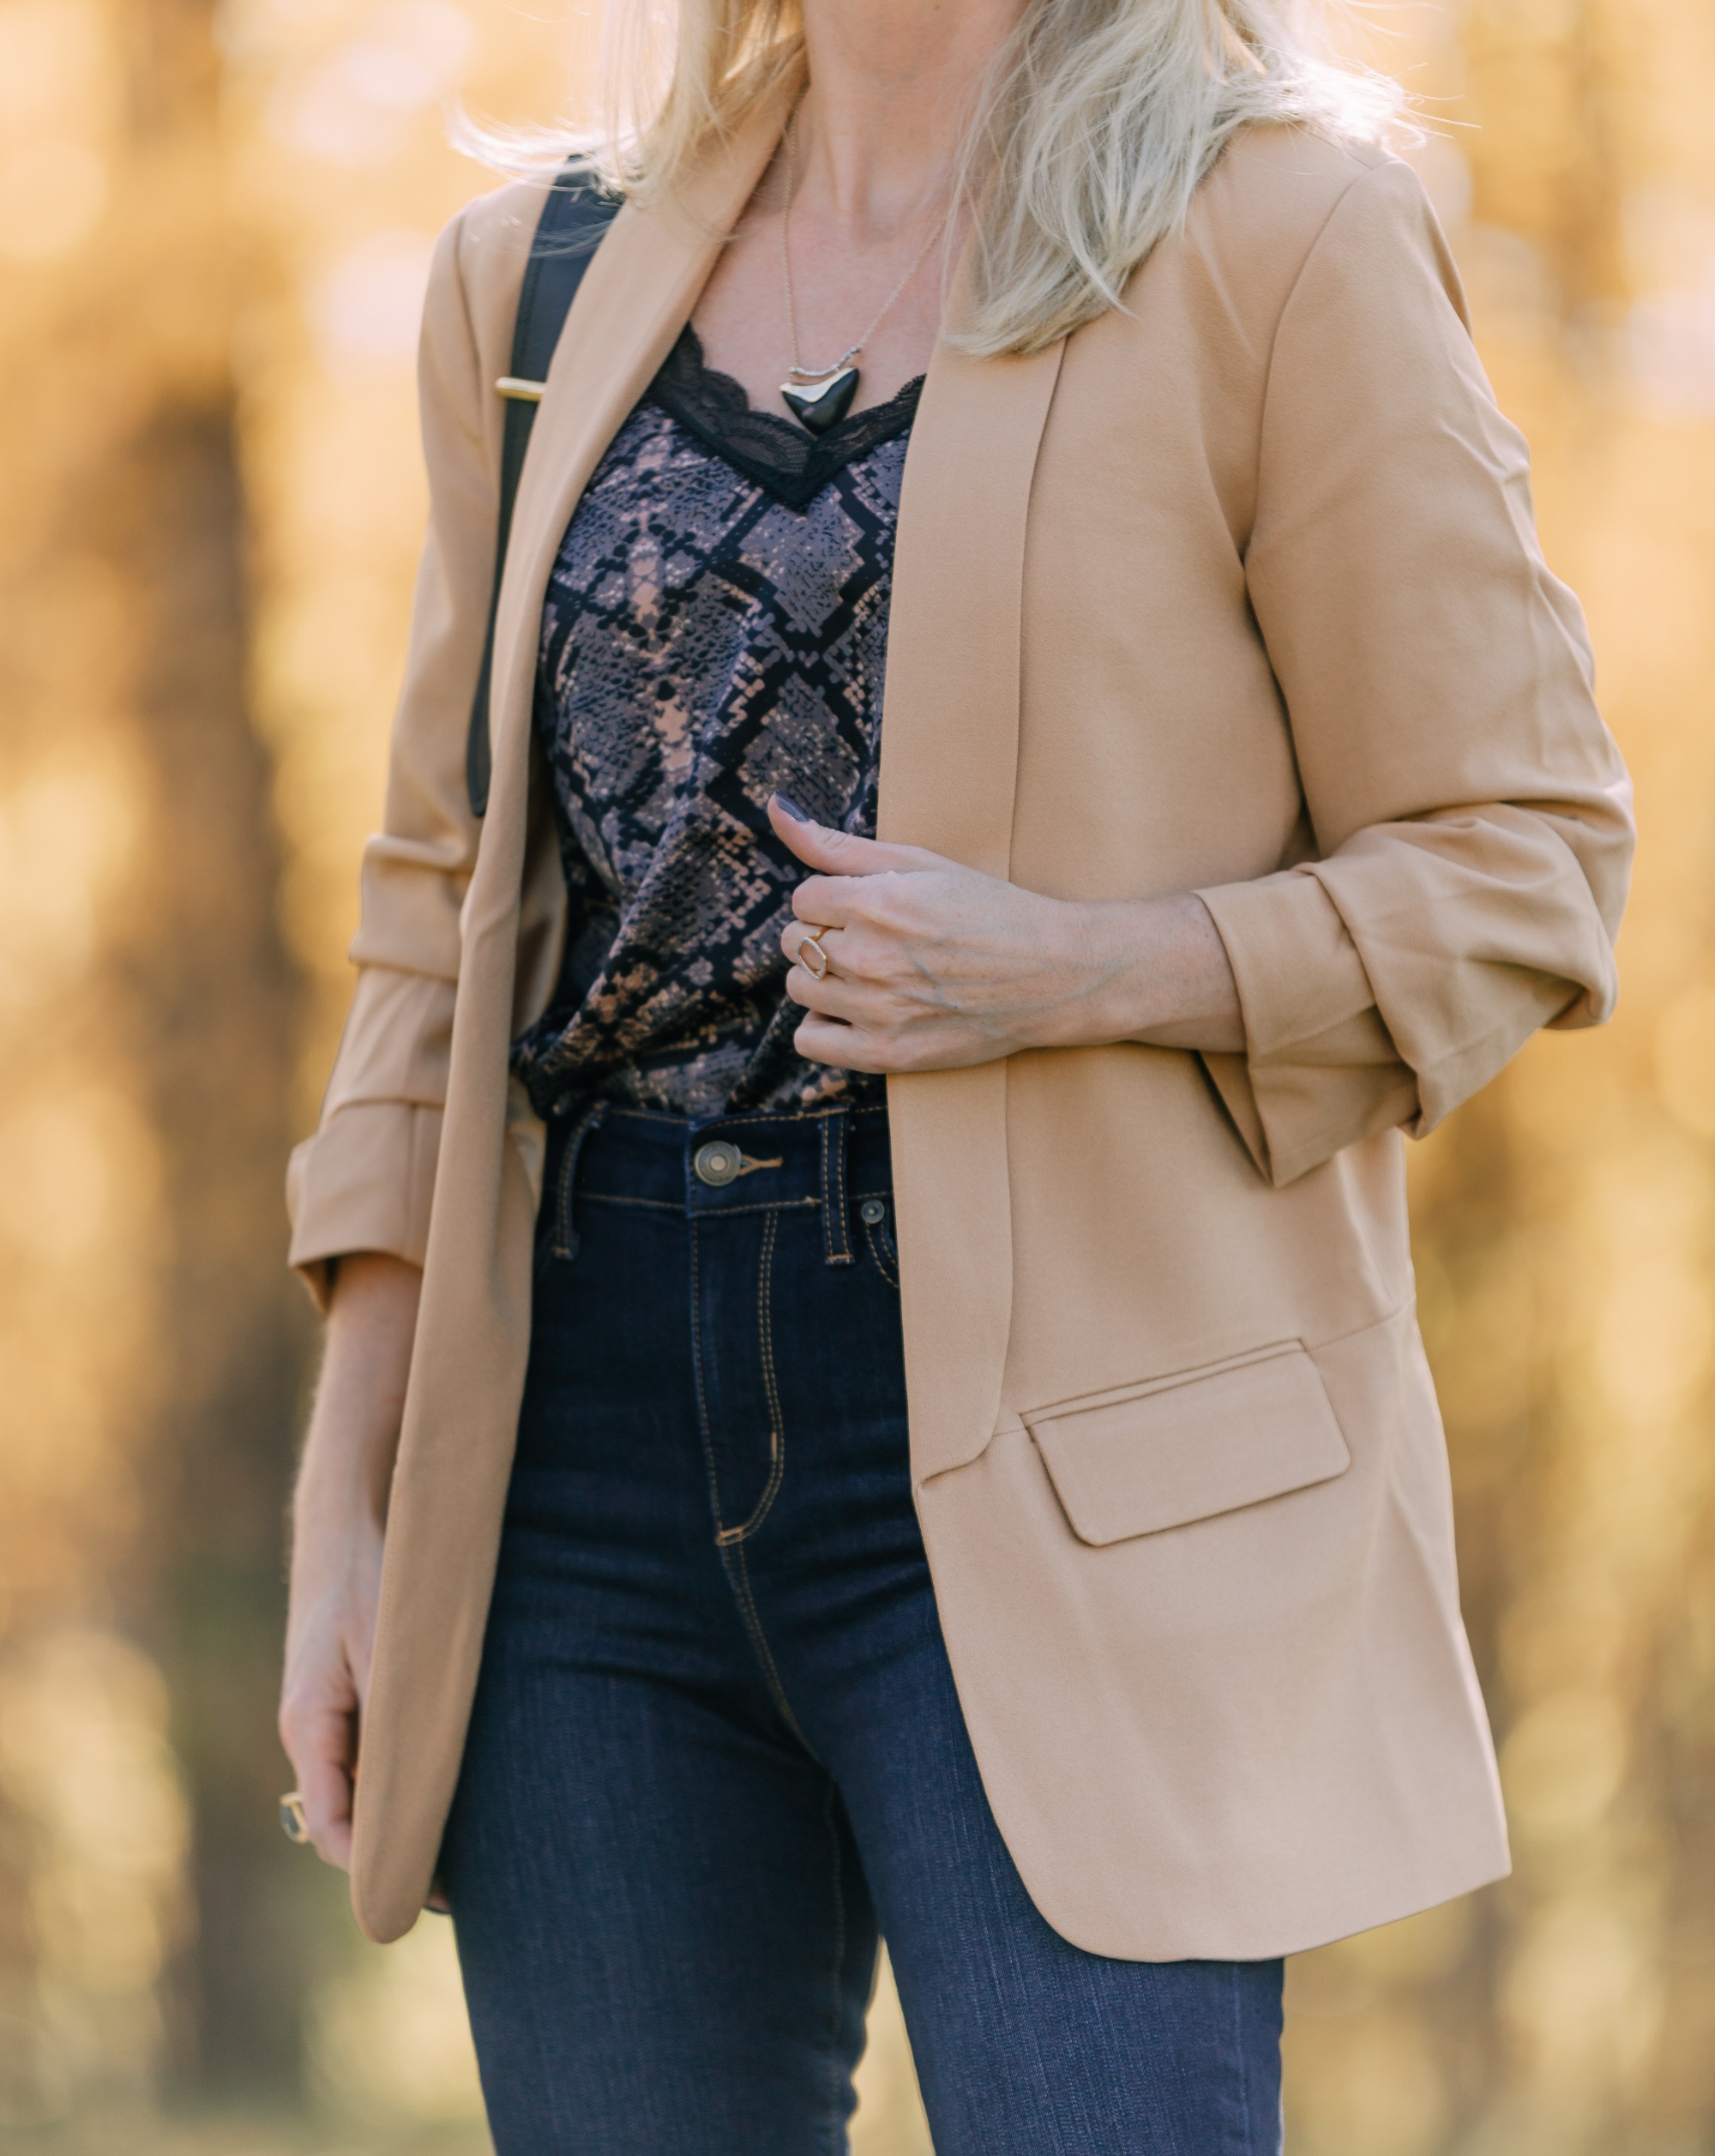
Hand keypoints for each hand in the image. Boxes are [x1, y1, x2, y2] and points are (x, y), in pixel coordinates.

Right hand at [279, 1253, 420, 1880]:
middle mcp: (312, 1732)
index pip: (335, 1831)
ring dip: (411, 1817)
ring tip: (480, 1850)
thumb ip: (403, 1717)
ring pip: (365, 1790)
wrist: (348, 1510)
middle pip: (351, 1820)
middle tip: (474, 1888)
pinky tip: (462, 1786)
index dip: (382, 1870)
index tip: (438, 1898)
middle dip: (405, 1853)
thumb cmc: (372, 1571)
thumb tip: (422, 1795)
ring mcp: (328, 1716)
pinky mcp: (348, 1696)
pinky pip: (375, 1758)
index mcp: (309, 1728)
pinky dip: (409, 1780)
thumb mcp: (392, 1645)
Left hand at [769, 796, 1244, 1070]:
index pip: (803, 898)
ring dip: (825, 979)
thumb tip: (774, 809)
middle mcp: (872, 956)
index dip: (834, 901)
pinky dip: (824, 1026)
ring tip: (872, 974)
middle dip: (826, 936)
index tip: (870, 908)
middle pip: (796, 943)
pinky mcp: (888, 1053)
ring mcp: (879, 1009)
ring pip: (800, 988)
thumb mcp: (919, 862)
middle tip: (875, 940)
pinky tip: (858, 1011)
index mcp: (878, 901)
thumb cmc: (989, 910)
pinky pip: (810, 1041)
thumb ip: (838, 843)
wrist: (1054, 974)